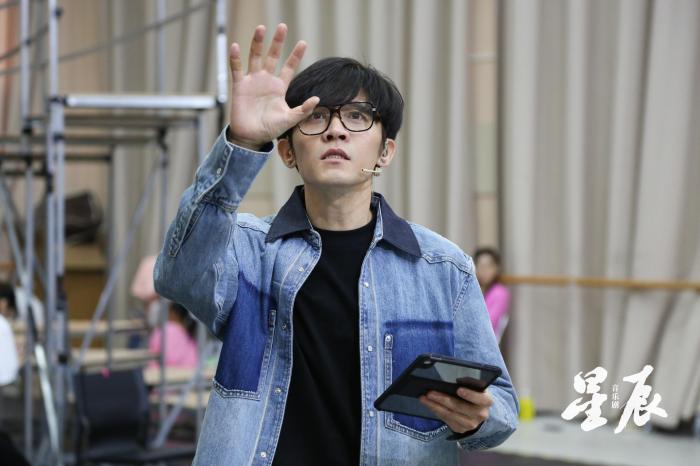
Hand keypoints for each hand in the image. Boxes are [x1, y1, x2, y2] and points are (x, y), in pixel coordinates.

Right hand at [227, 23, 319, 149]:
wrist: (251, 137)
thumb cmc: (270, 129)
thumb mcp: (289, 119)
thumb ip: (303, 110)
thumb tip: (317, 99)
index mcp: (279, 87)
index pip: (289, 67)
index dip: (295, 55)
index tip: (303, 42)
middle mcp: (267, 80)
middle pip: (273, 56)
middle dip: (277, 42)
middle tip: (282, 26)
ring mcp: (253, 81)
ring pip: (255, 57)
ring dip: (257, 43)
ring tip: (261, 28)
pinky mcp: (240, 86)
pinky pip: (237, 69)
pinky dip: (235, 58)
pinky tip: (236, 46)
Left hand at [419, 387, 492, 434]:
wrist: (477, 410)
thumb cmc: (474, 392)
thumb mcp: (475, 386)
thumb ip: (468, 381)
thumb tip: (454, 377)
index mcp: (487, 400)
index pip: (481, 399)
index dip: (471, 395)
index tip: (459, 389)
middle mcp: (481, 414)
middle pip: (460, 407)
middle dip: (443, 399)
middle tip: (430, 392)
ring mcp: (471, 424)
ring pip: (450, 415)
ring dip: (435, 406)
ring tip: (424, 398)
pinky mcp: (461, 429)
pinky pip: (446, 420)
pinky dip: (436, 411)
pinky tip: (428, 404)